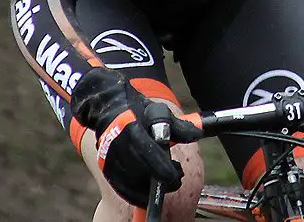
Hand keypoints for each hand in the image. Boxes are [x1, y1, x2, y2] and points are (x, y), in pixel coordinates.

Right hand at [70, 67, 202, 207]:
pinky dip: (137, 194)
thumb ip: (179, 126)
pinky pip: (122, 189)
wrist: (109, 109)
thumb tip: (198, 135)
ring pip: (130, 184)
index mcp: (131, 130)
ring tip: (165, 182)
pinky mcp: (106, 169)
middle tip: (176, 179)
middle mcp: (117, 147)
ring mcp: (108, 159)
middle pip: (139, 173)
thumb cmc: (139, 111)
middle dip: (160, 181)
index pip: (147, 153)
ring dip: (149, 190)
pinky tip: (149, 192)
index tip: (176, 175)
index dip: (162, 168)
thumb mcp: (161, 112)